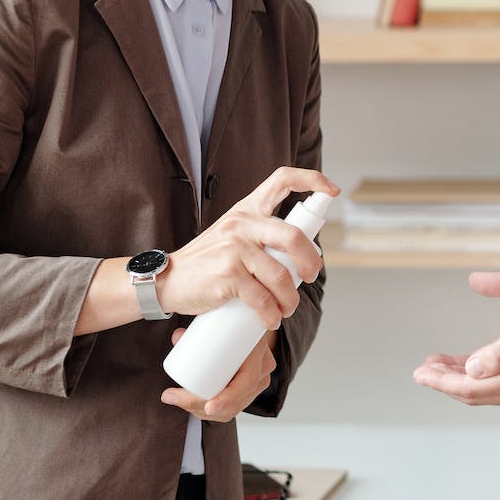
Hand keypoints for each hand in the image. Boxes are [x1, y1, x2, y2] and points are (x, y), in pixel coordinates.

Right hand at [159, 167, 335, 327]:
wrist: (167, 279)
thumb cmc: (207, 260)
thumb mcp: (233, 233)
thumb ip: (261, 234)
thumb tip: (301, 254)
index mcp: (248, 208)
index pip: (282, 179)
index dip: (312, 180)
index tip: (332, 191)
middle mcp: (242, 223)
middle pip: (293, 237)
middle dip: (311, 262)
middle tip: (311, 276)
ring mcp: (234, 248)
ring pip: (281, 275)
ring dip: (291, 299)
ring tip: (286, 308)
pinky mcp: (227, 274)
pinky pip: (261, 298)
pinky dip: (270, 314)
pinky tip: (270, 320)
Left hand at [162, 328, 276, 421]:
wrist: (250, 326)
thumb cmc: (234, 324)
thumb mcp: (217, 323)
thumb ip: (196, 329)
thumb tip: (177, 337)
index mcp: (257, 352)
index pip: (247, 382)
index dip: (227, 398)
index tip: (208, 406)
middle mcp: (262, 370)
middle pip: (235, 402)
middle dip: (200, 406)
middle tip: (175, 397)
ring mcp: (258, 382)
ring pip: (231, 409)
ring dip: (202, 411)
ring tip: (177, 399)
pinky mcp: (249, 390)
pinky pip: (233, 408)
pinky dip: (212, 413)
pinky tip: (193, 409)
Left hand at [413, 300, 499, 405]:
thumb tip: (471, 369)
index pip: (468, 387)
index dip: (440, 380)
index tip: (419, 371)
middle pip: (473, 393)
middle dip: (444, 381)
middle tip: (423, 368)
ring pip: (484, 391)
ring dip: (460, 379)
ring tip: (439, 364)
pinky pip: (498, 386)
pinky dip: (479, 377)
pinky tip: (471, 364)